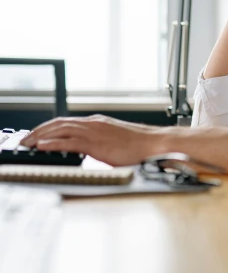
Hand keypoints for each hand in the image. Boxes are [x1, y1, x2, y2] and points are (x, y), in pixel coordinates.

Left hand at [20, 114, 168, 165]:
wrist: (155, 144)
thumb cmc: (140, 146)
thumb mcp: (115, 141)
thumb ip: (100, 142)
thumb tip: (90, 150)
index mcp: (98, 122)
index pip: (67, 122)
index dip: (49, 128)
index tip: (37, 135)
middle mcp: (93, 123)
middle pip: (59, 123)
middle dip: (39, 131)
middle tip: (26, 140)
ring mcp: (94, 131)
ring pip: (61, 130)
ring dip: (41, 136)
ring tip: (29, 144)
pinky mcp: (96, 143)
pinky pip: (70, 142)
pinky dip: (54, 143)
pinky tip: (44, 147)